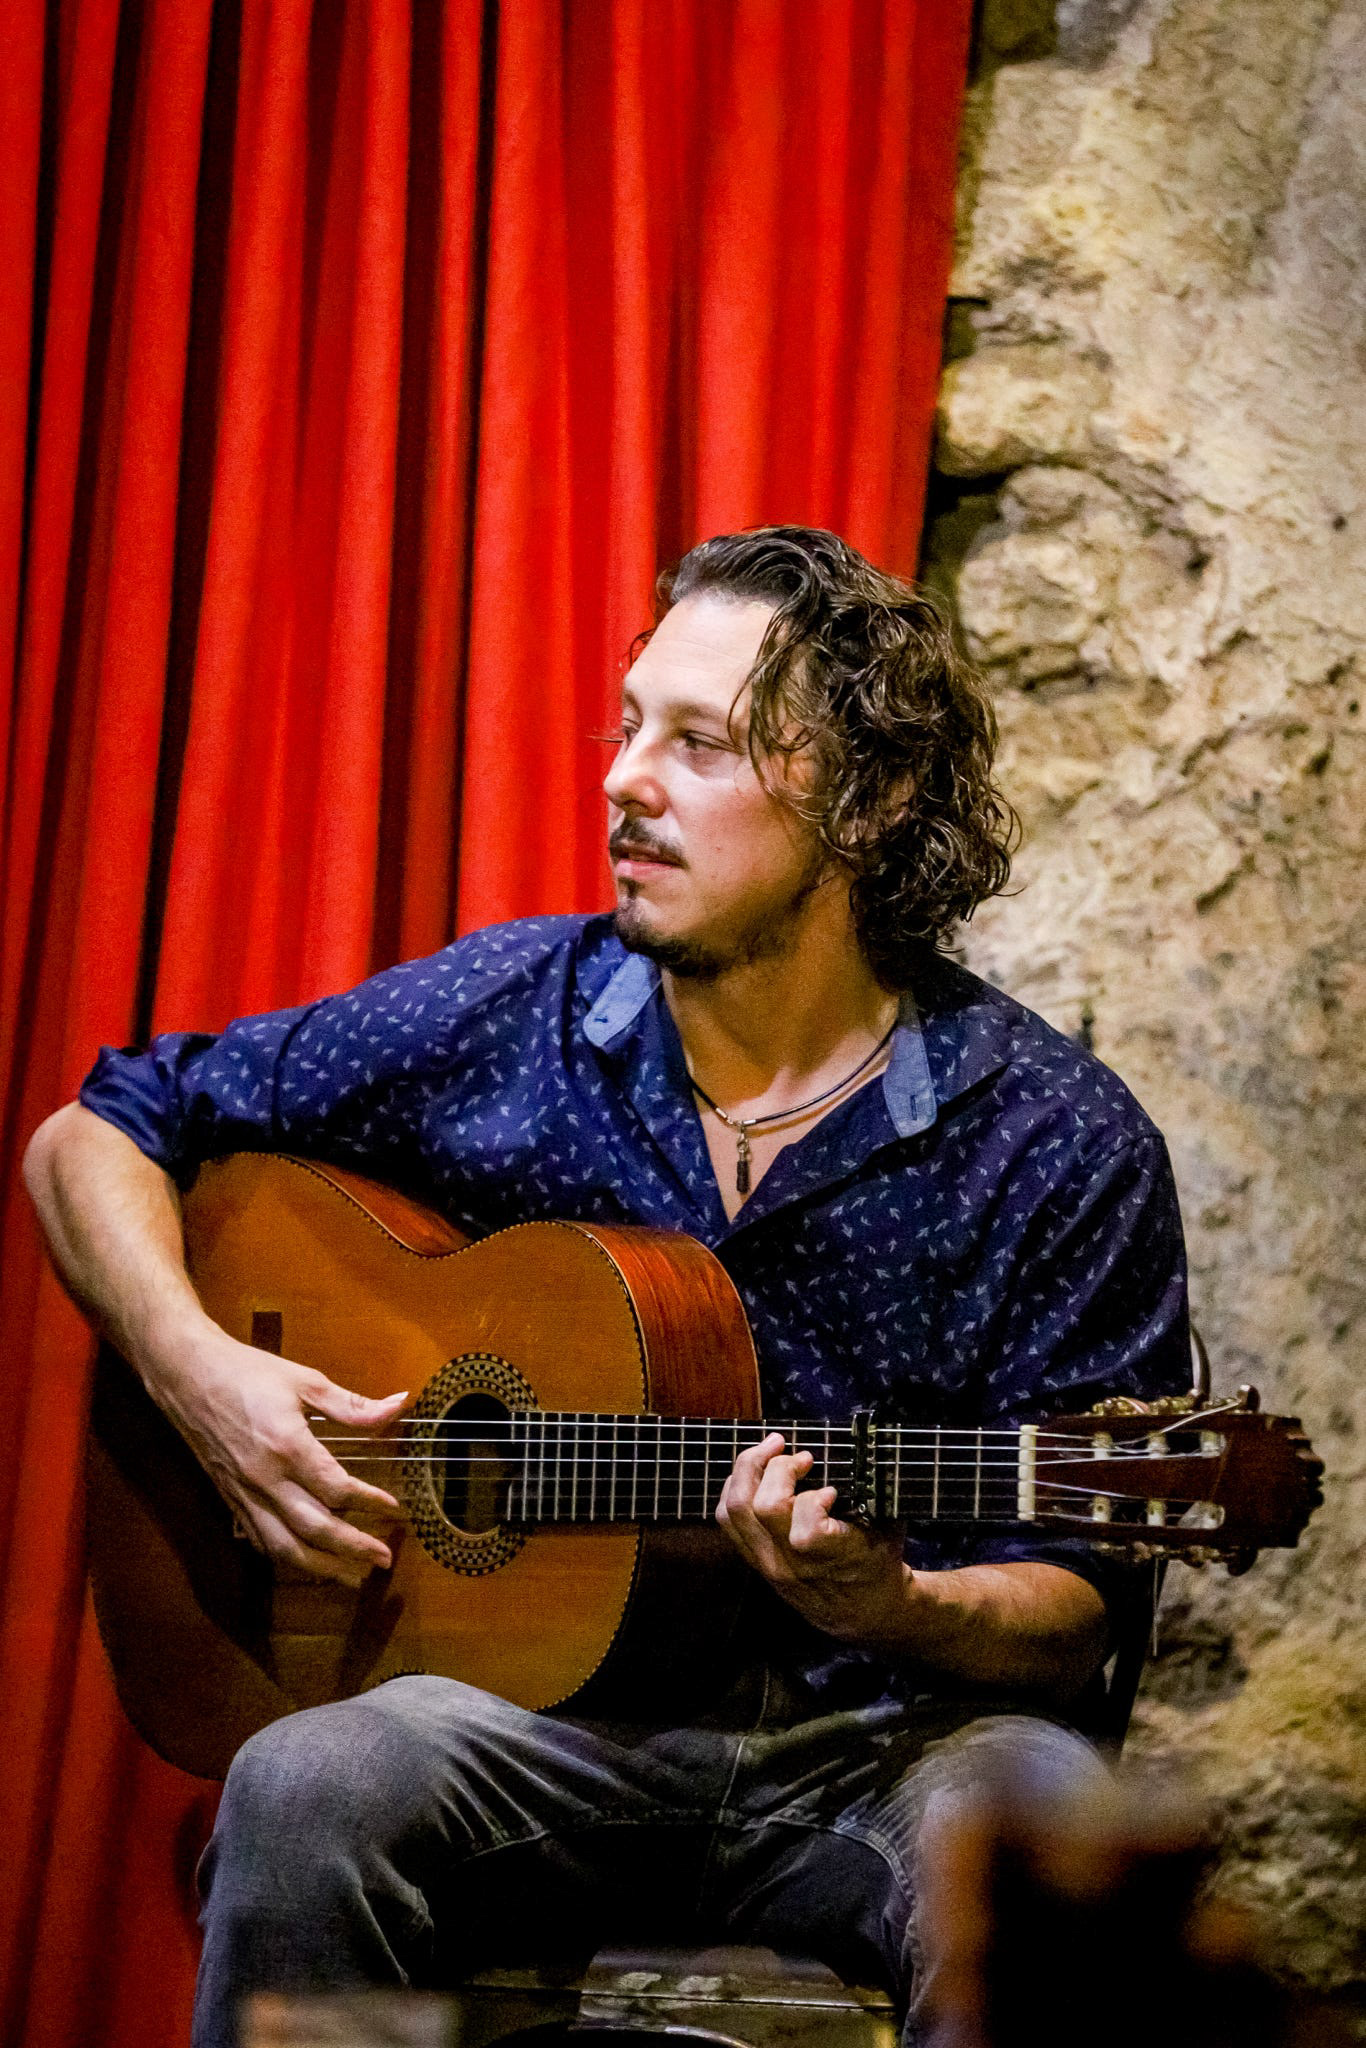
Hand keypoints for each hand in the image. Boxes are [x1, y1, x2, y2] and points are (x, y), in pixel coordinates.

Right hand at [152, 1325, 405, 1586]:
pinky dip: (286, 1556)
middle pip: (313, 1528)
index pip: (335, 1488)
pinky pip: (260, 1538)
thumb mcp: (305, 1381)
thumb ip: (353, 1404)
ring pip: (284, 1545)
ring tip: (352, 1576)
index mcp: (287, 1446)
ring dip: (321, 1566)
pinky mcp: (230, 1498)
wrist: (187, 1376)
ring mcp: (244, 1493)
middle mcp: (265, 1478)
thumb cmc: (247, 1373)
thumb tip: (399, 1405)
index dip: (369, 1502)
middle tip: (383, 1559)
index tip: (394, 1509)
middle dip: (352, 1548)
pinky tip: (307, 1562)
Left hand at [715, 1432, 913, 1646]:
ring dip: (749, 1469)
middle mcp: (792, 1563)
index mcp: (830, 1559)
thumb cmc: (878, 1561)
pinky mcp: (754, 1560)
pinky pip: (728, 1518)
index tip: (832, 1490)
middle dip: (777, 1467)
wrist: (862, 1611)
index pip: (806, 1531)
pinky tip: (756, 1473)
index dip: (816, 1500)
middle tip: (801, 1456)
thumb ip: (876, 1491)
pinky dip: (736, 1487)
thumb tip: (867, 1449)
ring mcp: (768, 1562)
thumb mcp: (889, 1528)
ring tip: (771, 1450)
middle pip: (761, 1507)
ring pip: (736, 1510)